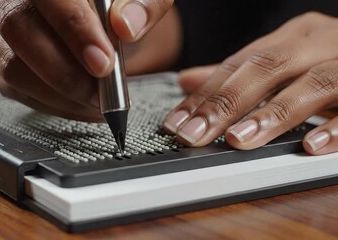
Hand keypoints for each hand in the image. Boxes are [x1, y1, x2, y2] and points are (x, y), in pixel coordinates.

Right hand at [0, 0, 174, 121]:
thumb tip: (126, 26)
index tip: (103, 63)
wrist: (99, 21)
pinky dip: (52, 105)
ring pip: (11, 67)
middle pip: (18, 28)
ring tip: (97, 103)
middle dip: (65, 72)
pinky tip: (81, 106)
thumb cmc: (116, 8)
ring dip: (60, 96)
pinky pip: (13, 89)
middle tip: (101, 94)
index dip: (74, 28)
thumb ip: (143, 6)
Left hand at [164, 12, 337, 154]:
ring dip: (273, 115)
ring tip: (239, 141)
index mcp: (292, 37)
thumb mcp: (286, 62)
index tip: (177, 123)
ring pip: (311, 85)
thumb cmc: (331, 62)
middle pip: (267, 69)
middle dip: (226, 104)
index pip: (238, 64)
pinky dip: (336, 128)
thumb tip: (187, 81)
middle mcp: (319, 43)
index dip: (204, 95)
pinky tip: (309, 147)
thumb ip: (240, 74)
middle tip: (195, 134)